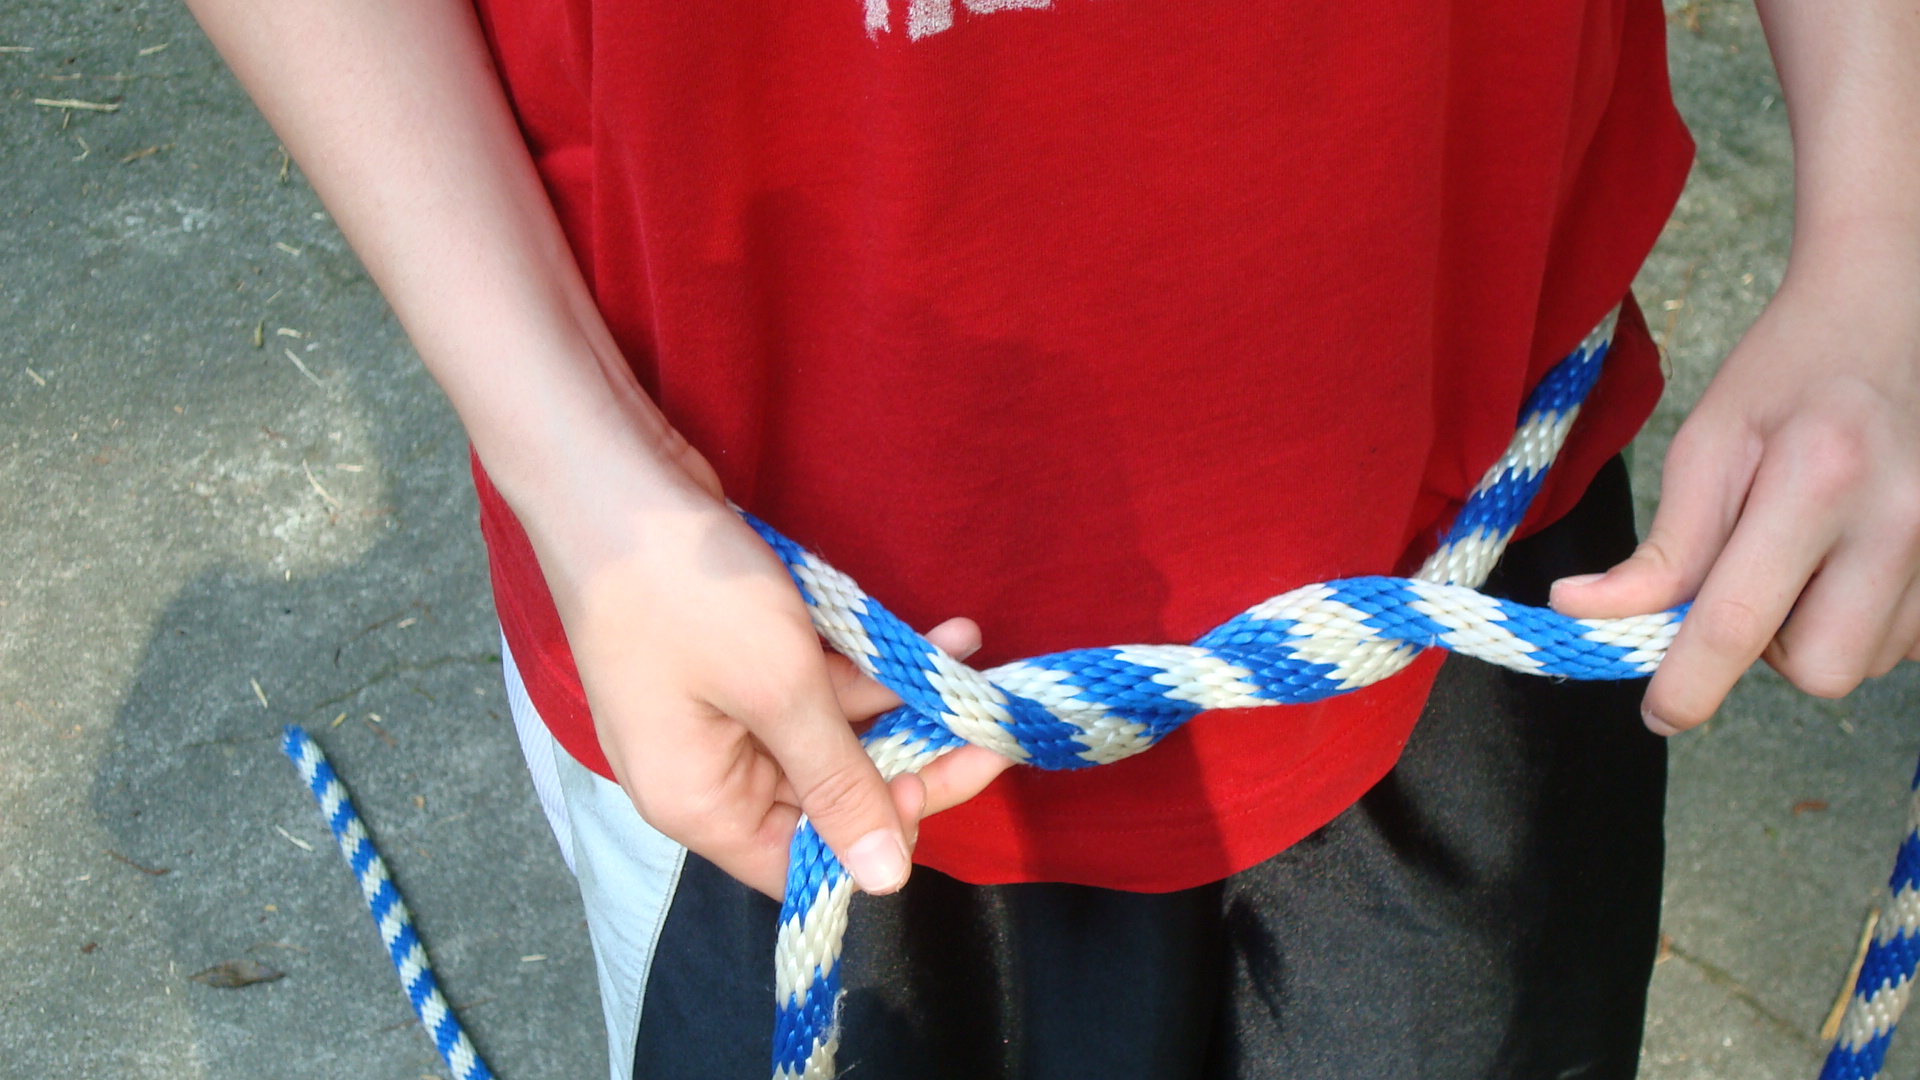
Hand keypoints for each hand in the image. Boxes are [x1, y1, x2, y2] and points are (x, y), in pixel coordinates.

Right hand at [521, 431, 1013, 897]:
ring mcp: (718, 711)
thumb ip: (840, 785)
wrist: (608, 476)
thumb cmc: (685, 592)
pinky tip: (936, 634)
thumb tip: (886, 880)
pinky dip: (867, 662)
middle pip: (824, 799)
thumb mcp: (779, 690)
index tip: (936, 780)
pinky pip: (812, 683)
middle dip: (908, 760)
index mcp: (698, 804)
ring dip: (900, 699)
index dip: (873, 838)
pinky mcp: (733, 659)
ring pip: (829, 732)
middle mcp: (706, 771)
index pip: (800, 866)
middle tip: (989, 735)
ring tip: (971, 658)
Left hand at [1551, 250, 1919, 733]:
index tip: (1658, 712)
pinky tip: (1854, 559)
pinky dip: (1867, 620)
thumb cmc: (1788, 373)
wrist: (1893, 311)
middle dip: (1769, 651)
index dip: (1690, 683)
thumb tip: (1582, 611)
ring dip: (1818, 632)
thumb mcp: (1708, 442)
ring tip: (1808, 554)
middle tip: (1751, 584)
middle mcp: (1902, 518)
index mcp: (1817, 480)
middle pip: (1820, 668)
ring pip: (1866, 661)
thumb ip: (1662, 545)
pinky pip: (1908, 641)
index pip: (1741, 620)